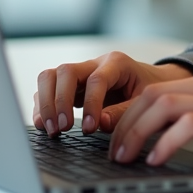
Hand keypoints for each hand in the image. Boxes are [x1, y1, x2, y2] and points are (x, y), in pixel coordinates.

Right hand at [32, 50, 192, 135]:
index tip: (90, 128)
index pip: (96, 79)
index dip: (91, 104)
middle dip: (60, 101)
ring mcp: (79, 72)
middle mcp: (93, 63)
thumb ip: (123, 112)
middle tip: (64, 128)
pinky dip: (42, 106)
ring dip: (46, 103)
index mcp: (116, 63)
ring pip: (50, 76)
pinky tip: (46, 125)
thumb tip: (99, 123)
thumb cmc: (148, 89)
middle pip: (65, 71)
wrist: (149, 81)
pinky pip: (47, 89)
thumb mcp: (144, 101)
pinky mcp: (69, 85)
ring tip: (52, 129)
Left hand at [108, 69, 192, 167]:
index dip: (129, 112)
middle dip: (124, 123)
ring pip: (162, 105)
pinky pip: (187, 124)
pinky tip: (157, 158)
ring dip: (135, 132)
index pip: (157, 89)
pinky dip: (164, 142)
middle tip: (112, 150)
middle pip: (151, 94)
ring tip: (125, 157)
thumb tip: (176, 141)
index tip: (113, 135)